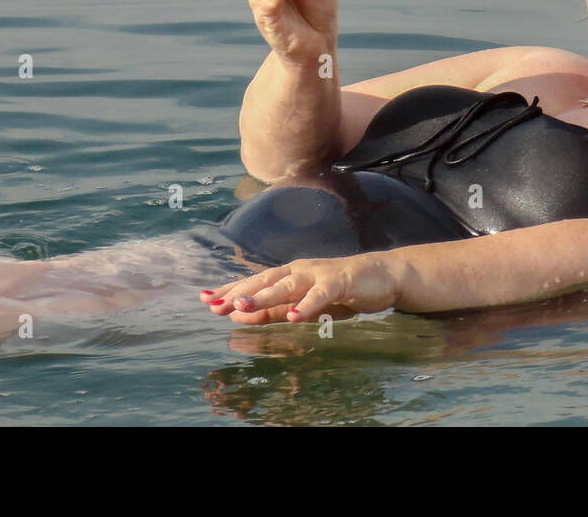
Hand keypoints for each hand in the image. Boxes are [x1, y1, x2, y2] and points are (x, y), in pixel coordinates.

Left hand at [199, 253, 403, 323]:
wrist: (384, 276)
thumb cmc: (342, 290)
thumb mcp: (303, 305)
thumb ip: (274, 311)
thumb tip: (238, 316)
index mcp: (289, 275)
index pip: (254, 282)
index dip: (230, 290)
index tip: (204, 298)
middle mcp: (300, 271)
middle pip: (265, 280)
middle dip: (238, 292)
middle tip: (212, 303)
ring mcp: (319, 274)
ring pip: (287, 284)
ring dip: (263, 296)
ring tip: (240, 307)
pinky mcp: (341, 281)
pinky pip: (322, 294)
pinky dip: (308, 305)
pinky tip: (295, 316)